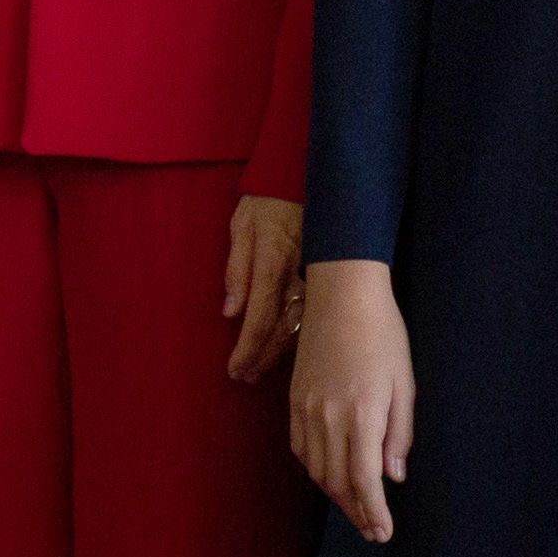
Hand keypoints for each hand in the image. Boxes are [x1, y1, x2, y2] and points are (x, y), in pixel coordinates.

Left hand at [220, 196, 305, 383]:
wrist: (302, 179)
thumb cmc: (264, 204)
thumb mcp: (240, 228)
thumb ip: (236, 270)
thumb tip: (230, 311)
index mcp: (272, 262)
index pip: (260, 318)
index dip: (248, 349)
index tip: (235, 370)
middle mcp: (298, 275)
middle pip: (283, 330)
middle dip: (262, 358)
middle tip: (245, 377)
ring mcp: (316, 278)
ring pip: (301, 327)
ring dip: (279, 353)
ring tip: (259, 371)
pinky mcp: (326, 278)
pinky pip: (314, 314)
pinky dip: (298, 336)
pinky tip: (285, 350)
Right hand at [289, 259, 410, 538]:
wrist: (341, 294)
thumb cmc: (383, 335)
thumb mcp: (404, 384)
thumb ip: (398, 434)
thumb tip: (392, 477)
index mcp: (361, 414)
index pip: (364, 480)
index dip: (373, 512)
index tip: (384, 532)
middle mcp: (328, 417)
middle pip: (337, 481)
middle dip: (355, 511)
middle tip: (372, 531)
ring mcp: (306, 409)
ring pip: (315, 469)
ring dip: (335, 494)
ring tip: (355, 509)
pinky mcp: (294, 399)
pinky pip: (299, 448)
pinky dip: (314, 469)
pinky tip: (329, 476)